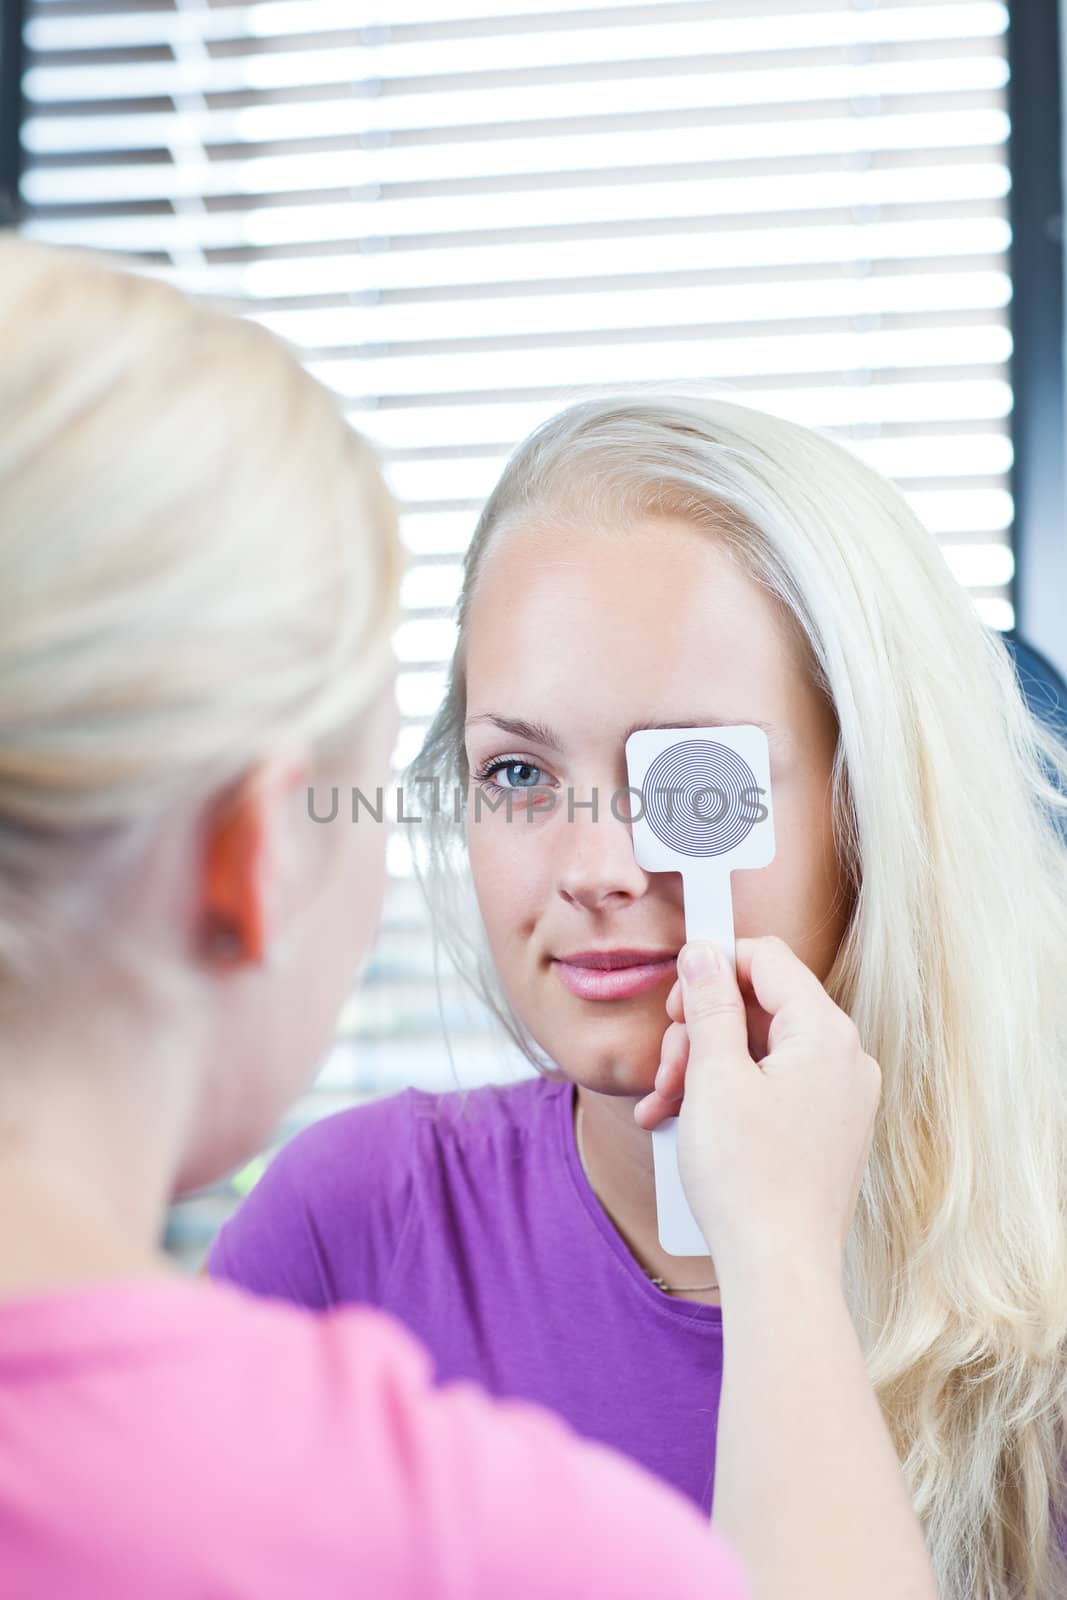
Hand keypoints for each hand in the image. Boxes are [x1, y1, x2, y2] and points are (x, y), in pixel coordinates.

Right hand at [635, 935, 881, 1280]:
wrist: (779, 1272)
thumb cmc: (748, 1178)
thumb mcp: (715, 1077)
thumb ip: (709, 1005)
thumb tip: (704, 953)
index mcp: (826, 1034)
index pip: (767, 959)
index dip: (713, 967)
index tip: (675, 994)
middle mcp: (845, 1060)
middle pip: (761, 1007)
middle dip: (701, 1030)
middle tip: (667, 1067)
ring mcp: (840, 1099)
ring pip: (760, 1051)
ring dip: (704, 1067)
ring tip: (665, 1105)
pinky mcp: (826, 1132)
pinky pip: (771, 1090)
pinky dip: (727, 1097)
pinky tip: (682, 1124)